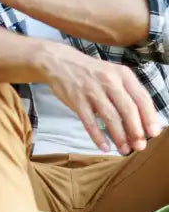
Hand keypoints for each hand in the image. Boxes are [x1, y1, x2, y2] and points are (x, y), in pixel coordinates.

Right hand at [38, 43, 164, 154]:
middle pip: (127, 109)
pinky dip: (97, 136)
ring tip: (124, 150)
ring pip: (110, 117)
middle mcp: (109, 81)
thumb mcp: (113, 74)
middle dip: (135, 131)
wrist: (59, 61)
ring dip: (119, 136)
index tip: (153, 133)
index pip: (142, 98)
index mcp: (123, 74)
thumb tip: (141, 121)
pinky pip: (89, 121)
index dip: (149, 117)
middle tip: (139, 146)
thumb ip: (127, 93)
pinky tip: (103, 146)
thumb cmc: (91, 72)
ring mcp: (91, 90)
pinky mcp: (76, 99)